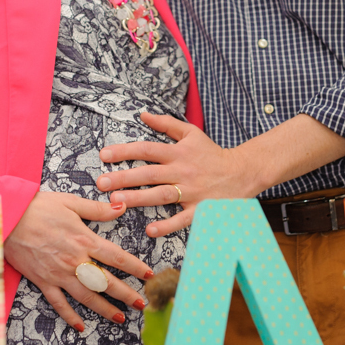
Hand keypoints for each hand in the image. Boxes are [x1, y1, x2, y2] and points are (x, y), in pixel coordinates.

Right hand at [3, 191, 151, 329]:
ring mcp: (58, 274)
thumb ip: (98, 209)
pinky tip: (81, 326)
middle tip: (142, 304)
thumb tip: (122, 206)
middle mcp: (74, 261)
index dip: (135, 267)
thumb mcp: (71, 202)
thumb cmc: (38, 207)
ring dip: (104, 309)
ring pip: (86, 296)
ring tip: (120, 318)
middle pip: (106, 281)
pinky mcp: (42, 281)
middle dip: (126, 294)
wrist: (6, 218)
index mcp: (84, 240)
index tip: (149, 275)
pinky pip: (58, 303)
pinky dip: (70, 316)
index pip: (116, 257)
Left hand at [97, 113, 257, 238]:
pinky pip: (182, 219)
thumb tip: (143, 114)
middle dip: (124, 177)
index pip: (148, 149)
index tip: (104, 155)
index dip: (125, 151)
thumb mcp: (192, 133)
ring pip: (161, 195)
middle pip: (149, 173)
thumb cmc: (212, 154)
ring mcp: (191, 191)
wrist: (243, 171)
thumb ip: (167, 124)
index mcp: (179, 152)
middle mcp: (183, 171)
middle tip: (101, 183)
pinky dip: (167, 225)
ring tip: (116, 201)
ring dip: (138, 199)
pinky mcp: (200, 208)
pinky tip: (150, 230)